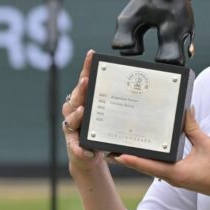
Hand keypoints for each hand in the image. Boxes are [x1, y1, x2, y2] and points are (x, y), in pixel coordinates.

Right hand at [62, 50, 104, 175]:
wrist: (87, 155)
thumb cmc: (100, 131)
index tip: (92, 54)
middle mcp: (74, 110)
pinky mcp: (73, 145)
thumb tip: (138, 86)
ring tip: (83, 111)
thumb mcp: (109, 115)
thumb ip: (116, 102)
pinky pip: (75, 146)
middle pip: (76, 96)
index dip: (87, 67)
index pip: (85, 80)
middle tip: (87, 81)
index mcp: (84, 100)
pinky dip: (80, 148)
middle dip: (81, 88)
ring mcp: (71, 127)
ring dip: (77, 115)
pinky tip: (86, 150)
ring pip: (71, 119)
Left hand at [112, 108, 209, 201]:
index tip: (117, 155)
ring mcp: (172, 177)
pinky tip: (144, 151)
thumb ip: (193, 128)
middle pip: (144, 167)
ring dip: (136, 159)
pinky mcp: (176, 175)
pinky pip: (158, 167)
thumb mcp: (206, 144)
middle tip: (111, 149)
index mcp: (175, 172)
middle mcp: (170, 177)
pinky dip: (148, 160)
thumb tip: (186, 110)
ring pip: (149, 168)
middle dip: (128, 158)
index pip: (148, 166)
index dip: (132, 160)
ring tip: (121, 150)